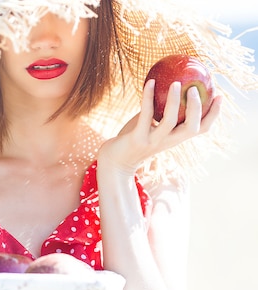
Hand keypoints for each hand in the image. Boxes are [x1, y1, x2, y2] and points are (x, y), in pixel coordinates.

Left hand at [99, 78, 222, 173]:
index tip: (219, 96)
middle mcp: (168, 142)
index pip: (201, 129)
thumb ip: (159, 112)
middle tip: (195, 89)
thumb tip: (168, 85)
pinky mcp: (137, 138)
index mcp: (175, 139)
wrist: (114, 161)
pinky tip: (150, 82)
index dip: (214, 115)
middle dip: (198, 108)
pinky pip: (146, 114)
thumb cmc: (132, 139)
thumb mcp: (150, 126)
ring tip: (176, 83)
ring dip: (175, 101)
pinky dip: (149, 97)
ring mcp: (153, 141)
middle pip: (192, 128)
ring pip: (170, 121)